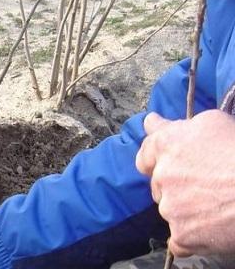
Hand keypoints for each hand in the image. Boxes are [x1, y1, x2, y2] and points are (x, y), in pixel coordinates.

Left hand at [136, 110, 234, 256]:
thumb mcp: (212, 123)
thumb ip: (177, 125)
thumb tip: (151, 122)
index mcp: (165, 146)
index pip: (145, 155)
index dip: (155, 160)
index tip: (165, 163)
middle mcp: (162, 176)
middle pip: (160, 184)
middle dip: (176, 185)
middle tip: (206, 185)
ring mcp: (170, 207)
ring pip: (171, 210)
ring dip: (186, 209)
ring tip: (215, 205)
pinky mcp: (183, 234)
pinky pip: (178, 240)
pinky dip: (191, 237)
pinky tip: (208, 229)